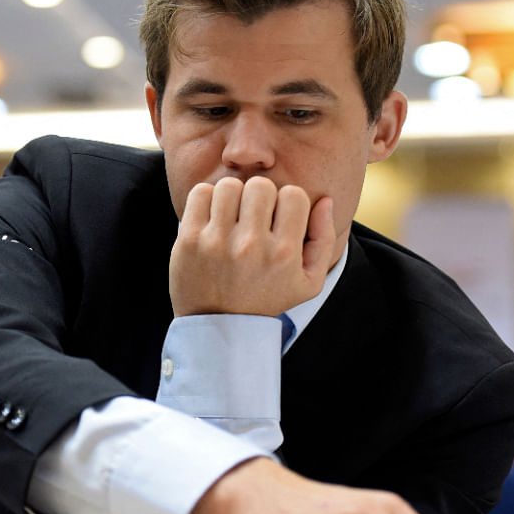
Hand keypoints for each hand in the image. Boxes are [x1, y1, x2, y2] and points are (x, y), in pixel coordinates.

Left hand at [169, 177, 337, 317]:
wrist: (219, 328)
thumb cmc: (267, 300)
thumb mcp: (308, 282)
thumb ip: (323, 239)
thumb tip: (325, 201)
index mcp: (284, 253)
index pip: (294, 194)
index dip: (286, 203)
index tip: (277, 220)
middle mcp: (252, 246)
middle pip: (261, 185)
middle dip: (259, 197)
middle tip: (253, 217)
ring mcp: (217, 242)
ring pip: (229, 185)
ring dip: (232, 197)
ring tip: (232, 217)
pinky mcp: (189, 240)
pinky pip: (200, 193)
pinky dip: (206, 200)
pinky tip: (212, 218)